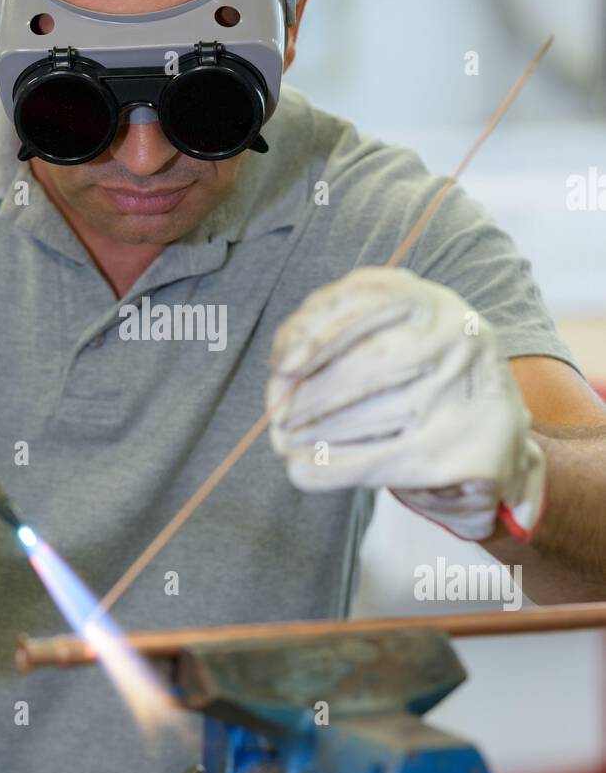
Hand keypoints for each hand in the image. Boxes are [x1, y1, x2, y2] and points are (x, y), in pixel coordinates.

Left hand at [266, 267, 545, 541]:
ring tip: (285, 442)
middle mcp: (459, 339)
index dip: (316, 331)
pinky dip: (328, 468)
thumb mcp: (394, 336)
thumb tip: (283, 366)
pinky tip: (301, 472)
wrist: (495, 441)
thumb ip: (337, 332)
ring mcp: (463, 397)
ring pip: (366, 416)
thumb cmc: (424, 380)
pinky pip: (375, 462)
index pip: (367, 300)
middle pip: (365, 363)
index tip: (281, 365)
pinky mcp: (457, 452)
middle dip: (309, 394)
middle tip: (277, 418)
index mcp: (435, 303)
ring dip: (313, 434)